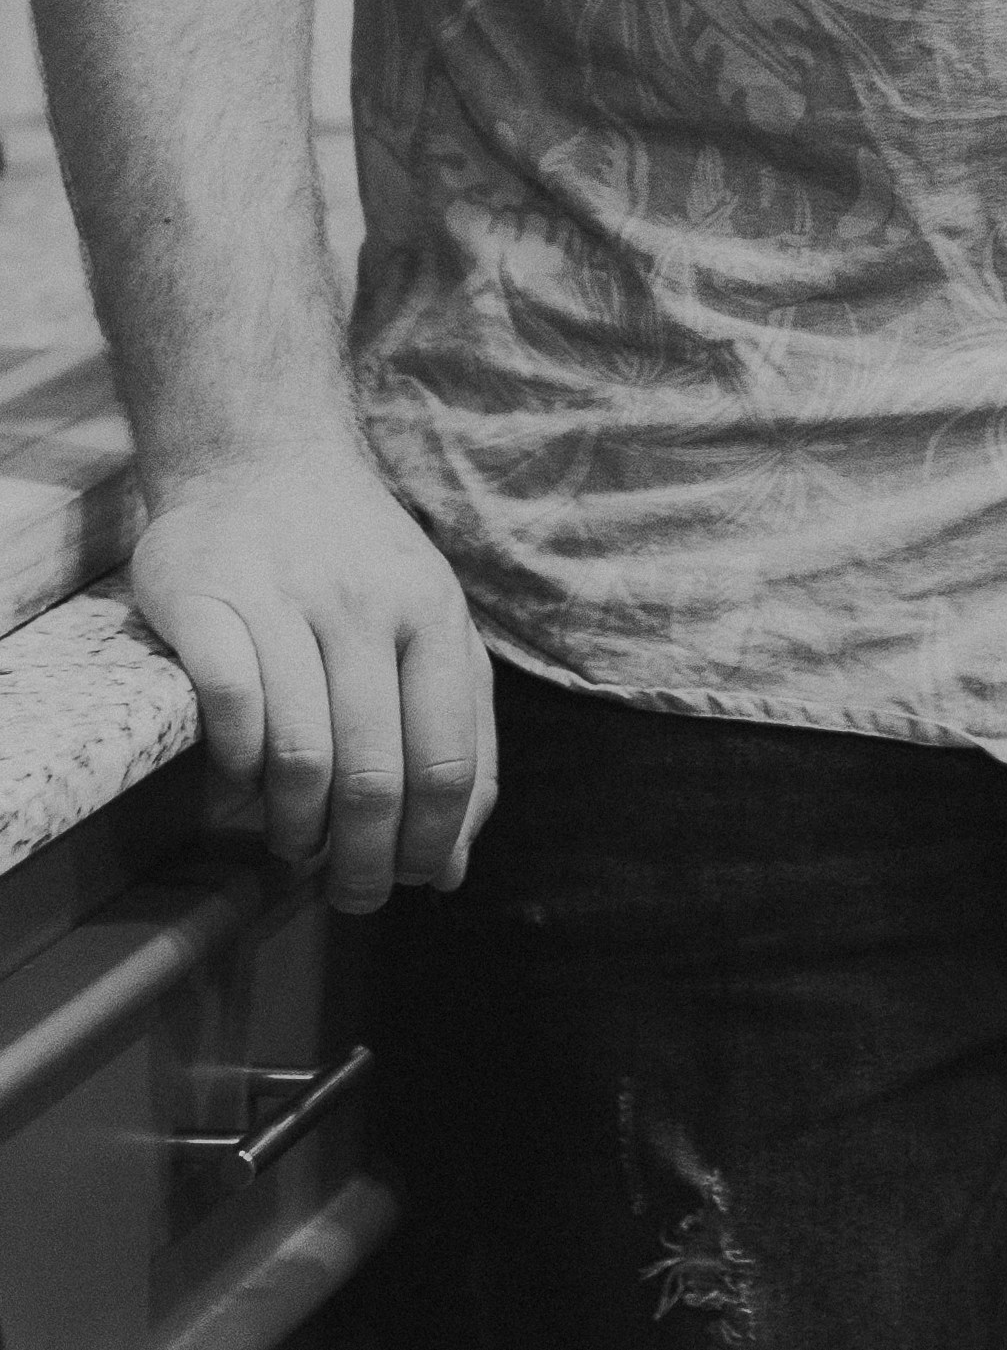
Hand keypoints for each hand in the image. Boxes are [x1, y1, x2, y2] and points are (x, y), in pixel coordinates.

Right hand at [131, 443, 496, 910]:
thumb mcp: (430, 622)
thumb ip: (457, 733)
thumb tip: (451, 864)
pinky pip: (231, 712)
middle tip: (346, 895)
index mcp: (433, 614)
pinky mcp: (207, 601)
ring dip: (295, 828)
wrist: (260, 454)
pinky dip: (237, 774)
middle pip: (373, 775)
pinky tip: (241, 788)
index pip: (448, 760)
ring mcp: (284, 600)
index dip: (429, 844)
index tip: (408, 882)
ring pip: (301, 757)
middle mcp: (365, 604)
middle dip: (361, 861)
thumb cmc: (355, 559)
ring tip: (293, 843)